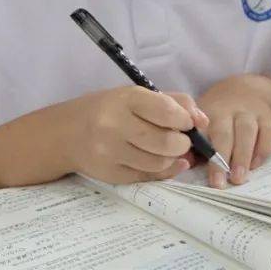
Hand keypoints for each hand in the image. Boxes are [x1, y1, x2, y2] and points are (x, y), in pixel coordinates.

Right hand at [12, 86, 208, 186]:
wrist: (67, 132)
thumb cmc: (109, 109)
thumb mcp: (136, 96)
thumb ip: (173, 102)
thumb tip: (202, 121)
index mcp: (124, 99)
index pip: (166, 111)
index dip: (186, 119)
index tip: (188, 122)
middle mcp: (114, 126)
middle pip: (166, 142)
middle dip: (184, 143)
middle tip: (183, 139)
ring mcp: (110, 153)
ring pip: (159, 163)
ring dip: (173, 158)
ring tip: (171, 149)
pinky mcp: (110, 174)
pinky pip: (147, 176)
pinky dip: (161, 170)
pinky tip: (161, 161)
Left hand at [197, 75, 270, 188]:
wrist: (245, 90)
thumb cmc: (218, 115)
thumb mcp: (202, 121)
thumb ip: (193, 144)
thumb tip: (185, 164)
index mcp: (207, 112)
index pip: (202, 132)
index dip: (202, 153)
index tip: (203, 173)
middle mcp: (228, 109)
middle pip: (224, 131)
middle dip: (222, 157)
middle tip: (222, 182)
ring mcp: (249, 112)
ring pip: (247, 130)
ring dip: (243, 155)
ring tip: (239, 177)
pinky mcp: (267, 117)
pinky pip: (268, 132)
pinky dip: (263, 149)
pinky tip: (255, 165)